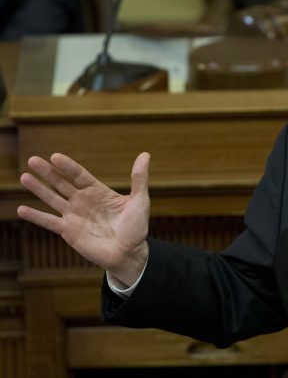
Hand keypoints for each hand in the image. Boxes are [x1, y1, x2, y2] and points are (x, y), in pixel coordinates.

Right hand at [17, 152, 151, 285]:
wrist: (129, 253)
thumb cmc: (136, 227)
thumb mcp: (140, 200)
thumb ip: (139, 178)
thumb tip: (145, 155)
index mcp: (98, 191)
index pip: (79, 175)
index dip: (68, 166)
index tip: (55, 156)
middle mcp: (83, 201)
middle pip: (62, 183)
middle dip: (48, 172)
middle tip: (32, 160)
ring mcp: (74, 215)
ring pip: (52, 199)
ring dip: (38, 189)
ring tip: (24, 177)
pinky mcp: (68, 231)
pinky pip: (49, 222)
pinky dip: (36, 216)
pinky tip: (21, 209)